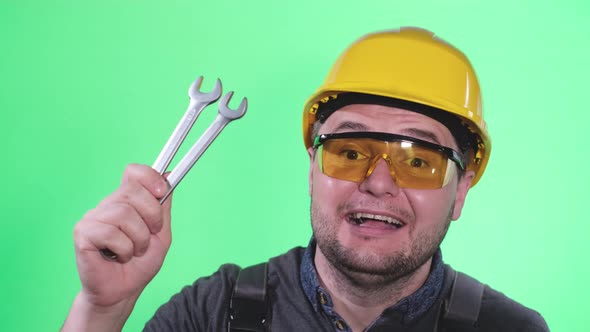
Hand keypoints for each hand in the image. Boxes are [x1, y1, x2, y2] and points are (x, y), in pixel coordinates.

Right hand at [72, 164, 171, 309]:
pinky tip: (118, 256)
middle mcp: (108, 205)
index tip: (161, 192)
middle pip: (133, 191)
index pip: (134, 172)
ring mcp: (93, 217)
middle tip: (149, 236)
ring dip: (138, 239)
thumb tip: (167, 174)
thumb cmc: (140, 263)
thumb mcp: (161, 233)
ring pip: (124, 214)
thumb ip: (163, 206)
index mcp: (126, 201)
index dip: (149, 177)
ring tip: (133, 251)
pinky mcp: (83, 233)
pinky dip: (123, 249)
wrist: (124, 291)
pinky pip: (111, 233)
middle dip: (151, 216)